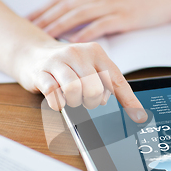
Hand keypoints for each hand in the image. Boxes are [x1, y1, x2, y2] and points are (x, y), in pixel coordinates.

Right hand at [15, 40, 147, 122]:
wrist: (32, 53)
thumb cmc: (68, 65)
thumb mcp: (90, 67)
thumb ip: (109, 84)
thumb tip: (134, 111)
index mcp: (95, 52)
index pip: (116, 80)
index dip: (128, 101)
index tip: (138, 117)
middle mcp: (77, 53)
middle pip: (95, 88)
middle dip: (92, 101)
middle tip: (86, 100)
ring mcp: (57, 62)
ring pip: (74, 89)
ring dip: (75, 102)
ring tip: (72, 99)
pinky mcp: (40, 72)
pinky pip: (53, 93)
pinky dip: (58, 103)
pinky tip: (59, 99)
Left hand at [28, 0, 170, 41]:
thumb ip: (92, 4)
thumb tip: (74, 19)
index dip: (43, 9)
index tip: (28, 20)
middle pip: (65, 6)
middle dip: (45, 18)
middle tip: (28, 31)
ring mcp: (111, 5)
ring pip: (78, 14)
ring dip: (60, 26)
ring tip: (45, 37)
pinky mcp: (123, 16)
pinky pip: (100, 25)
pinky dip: (86, 33)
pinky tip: (75, 42)